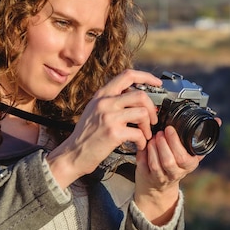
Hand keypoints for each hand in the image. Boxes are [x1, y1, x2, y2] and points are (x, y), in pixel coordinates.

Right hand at [46, 69, 161, 188]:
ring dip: (148, 126)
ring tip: (145, 134)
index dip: (146, 77)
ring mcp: (109, 117)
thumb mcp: (94, 109)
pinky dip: (143, 141)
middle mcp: (105, 102)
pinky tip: (139, 145)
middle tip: (152, 119)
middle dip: (152, 108)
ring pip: (142, 112)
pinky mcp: (113, 133)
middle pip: (140, 95)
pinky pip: (139, 133)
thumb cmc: (85, 135)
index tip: (157, 83)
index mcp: (102, 94)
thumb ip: (111, 100)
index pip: (127, 75)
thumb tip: (133, 96)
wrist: (73, 154)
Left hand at [134, 125, 203, 224]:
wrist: (159, 186)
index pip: (184, 158)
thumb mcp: (191, 153)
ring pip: (156, 164)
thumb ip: (202, 137)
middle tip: (160, 132)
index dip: (175, 143)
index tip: (169, 129)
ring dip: (153, 148)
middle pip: (169, 161)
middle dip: (163, 144)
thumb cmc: (176, 164)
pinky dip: (143, 153)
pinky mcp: (147, 177)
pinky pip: (144, 165)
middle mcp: (176, 173)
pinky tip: (145, 144)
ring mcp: (161, 176)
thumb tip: (217, 120)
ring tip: (153, 138)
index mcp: (189, 164)